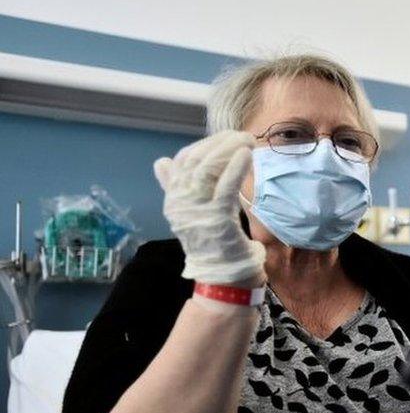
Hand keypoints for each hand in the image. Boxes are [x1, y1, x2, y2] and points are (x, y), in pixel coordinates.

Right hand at [153, 131, 265, 284]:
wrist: (223, 277)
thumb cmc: (213, 244)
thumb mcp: (194, 213)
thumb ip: (178, 187)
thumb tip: (161, 162)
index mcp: (174, 200)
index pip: (183, 162)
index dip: (204, 146)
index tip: (226, 138)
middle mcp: (180, 203)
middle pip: (195, 161)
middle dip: (219, 143)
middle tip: (241, 135)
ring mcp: (196, 211)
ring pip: (206, 169)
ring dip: (228, 149)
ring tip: (246, 140)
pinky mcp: (215, 219)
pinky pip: (224, 187)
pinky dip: (235, 167)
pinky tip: (246, 154)